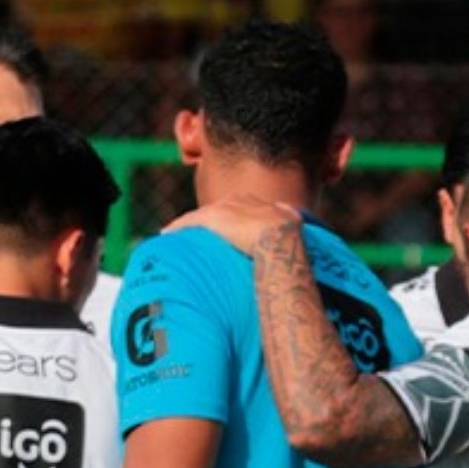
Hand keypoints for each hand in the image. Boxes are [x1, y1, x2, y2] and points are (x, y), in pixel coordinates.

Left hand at [163, 196, 303, 256]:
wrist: (283, 240)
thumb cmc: (294, 246)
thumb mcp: (298, 239)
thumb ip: (294, 243)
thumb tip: (303, 265)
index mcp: (266, 205)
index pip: (244, 209)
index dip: (236, 219)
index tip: (231, 230)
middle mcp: (245, 202)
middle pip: (222, 209)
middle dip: (212, 220)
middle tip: (203, 233)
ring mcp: (228, 208)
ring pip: (203, 216)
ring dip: (190, 225)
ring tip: (179, 234)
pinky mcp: (213, 217)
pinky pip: (189, 222)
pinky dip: (177, 227)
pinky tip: (165, 234)